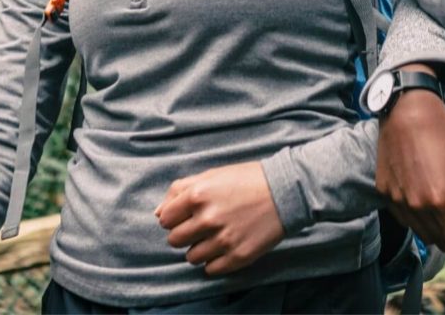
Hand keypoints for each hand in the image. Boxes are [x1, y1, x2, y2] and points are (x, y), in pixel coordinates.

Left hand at [155, 161, 283, 275]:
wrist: (286, 190)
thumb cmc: (248, 179)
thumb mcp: (213, 175)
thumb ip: (181, 189)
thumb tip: (158, 213)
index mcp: (198, 195)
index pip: (165, 220)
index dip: (175, 217)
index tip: (189, 214)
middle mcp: (208, 218)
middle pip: (175, 241)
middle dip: (186, 234)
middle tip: (204, 225)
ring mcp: (223, 240)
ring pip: (191, 257)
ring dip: (200, 248)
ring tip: (218, 235)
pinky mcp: (237, 257)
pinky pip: (210, 270)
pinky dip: (215, 261)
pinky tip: (227, 245)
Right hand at [376, 70, 444, 252]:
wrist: (404, 107)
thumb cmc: (442, 128)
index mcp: (440, 199)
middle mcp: (416, 206)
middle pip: (442, 242)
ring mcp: (397, 201)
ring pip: (423, 233)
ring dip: (435, 219)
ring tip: (437, 186)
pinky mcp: (385, 194)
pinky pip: (407, 218)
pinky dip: (417, 211)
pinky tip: (420, 181)